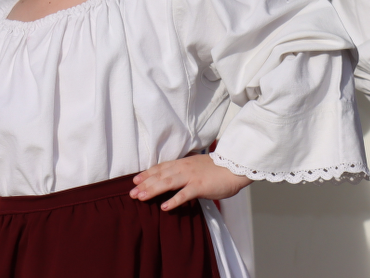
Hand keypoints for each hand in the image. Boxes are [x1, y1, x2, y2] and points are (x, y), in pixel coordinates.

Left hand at [131, 154, 251, 210]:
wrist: (238, 168)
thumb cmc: (221, 169)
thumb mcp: (200, 167)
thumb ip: (187, 172)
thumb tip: (176, 181)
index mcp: (185, 163)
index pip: (162, 167)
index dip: (148, 173)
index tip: (135, 180)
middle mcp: (186, 168)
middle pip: (161, 175)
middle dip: (145, 184)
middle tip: (131, 193)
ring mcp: (192, 177)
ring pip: (167, 182)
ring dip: (152, 190)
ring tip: (141, 198)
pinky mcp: (200, 186)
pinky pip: (184, 194)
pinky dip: (173, 201)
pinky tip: (164, 207)